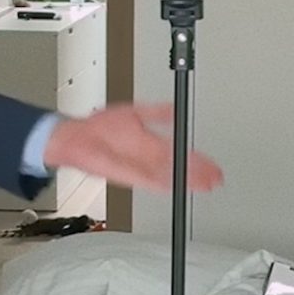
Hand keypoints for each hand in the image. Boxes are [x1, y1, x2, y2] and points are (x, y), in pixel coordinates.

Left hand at [43, 103, 223, 193]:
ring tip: (206, 184)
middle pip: (180, 166)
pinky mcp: (128, 175)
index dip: (197, 159)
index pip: (180, 152)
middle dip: (199, 172)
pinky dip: (166, 183)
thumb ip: (157, 112)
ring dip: (188, 180)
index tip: (211, 163)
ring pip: (170, 175)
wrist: (76, 139)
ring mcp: (140, 167)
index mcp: (151, 142)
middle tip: (217, 178)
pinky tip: (179, 186)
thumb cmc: (99, 127)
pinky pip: (151, 181)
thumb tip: (175, 108)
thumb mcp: (134, 112)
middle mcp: (148, 157)